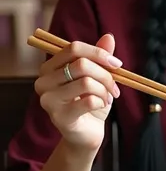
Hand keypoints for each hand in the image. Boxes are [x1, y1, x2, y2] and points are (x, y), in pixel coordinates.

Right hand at [34, 34, 122, 151]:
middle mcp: (43, 81)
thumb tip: (109, 37)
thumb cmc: (90, 101)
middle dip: (105, 75)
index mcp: (50, 67)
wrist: (86, 133)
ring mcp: (48, 100)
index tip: (117, 64)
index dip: (98, 53)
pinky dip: (101, 102)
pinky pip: (88, 101)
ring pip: (86, 82)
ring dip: (104, 90)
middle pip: (81, 64)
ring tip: (107, 98)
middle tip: (114, 87)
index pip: (74, 48)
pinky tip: (100, 106)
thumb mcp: (97, 77)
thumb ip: (100, 57)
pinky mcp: (59, 117)